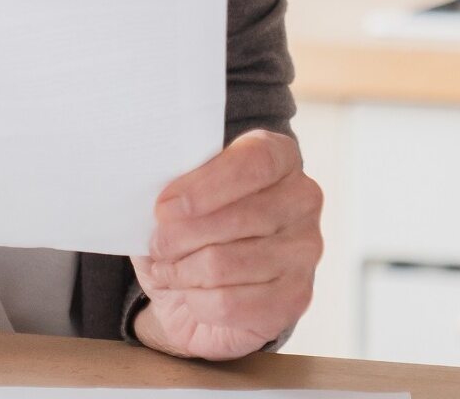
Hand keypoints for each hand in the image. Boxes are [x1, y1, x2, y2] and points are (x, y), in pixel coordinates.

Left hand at [131, 129, 322, 361]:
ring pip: (225, 263)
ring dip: (182, 271)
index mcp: (280, 156)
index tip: (164, 207)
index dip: (206, 186)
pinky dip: (196, 301)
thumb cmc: (196, 230)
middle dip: (182, 235)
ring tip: (167, 269)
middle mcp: (302, 199)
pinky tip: (189, 293)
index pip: (254, 162)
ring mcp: (305, 249)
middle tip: (157, 244)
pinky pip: (229, 303)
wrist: (208, 287)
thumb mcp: (181, 199)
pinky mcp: (295, 297)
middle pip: (238, 217)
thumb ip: (174, 190)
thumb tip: (154, 200)